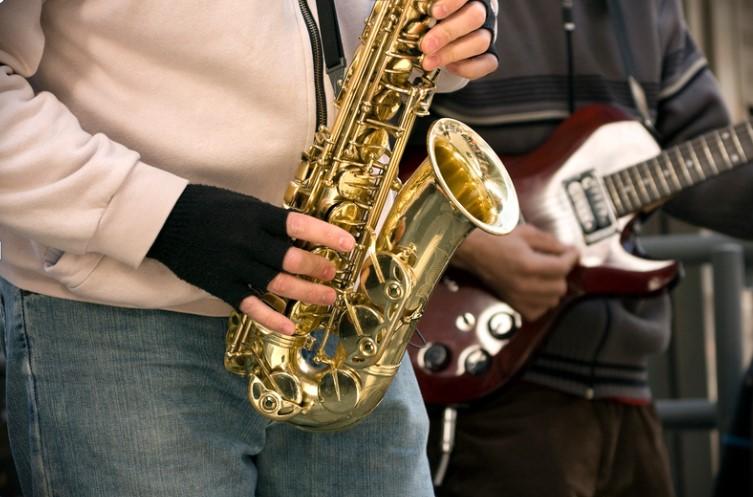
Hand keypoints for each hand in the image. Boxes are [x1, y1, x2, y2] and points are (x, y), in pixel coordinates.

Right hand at [147, 185, 355, 335]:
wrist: (165, 222)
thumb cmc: (209, 207)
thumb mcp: (243, 204)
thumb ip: (270, 220)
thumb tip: (305, 234)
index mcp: (255, 216)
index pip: (298, 225)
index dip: (326, 235)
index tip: (349, 244)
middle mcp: (247, 241)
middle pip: (290, 258)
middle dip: (317, 268)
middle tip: (334, 274)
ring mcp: (233, 266)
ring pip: (277, 284)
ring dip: (306, 293)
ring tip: (328, 298)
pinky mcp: (220, 285)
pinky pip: (250, 305)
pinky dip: (271, 318)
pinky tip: (291, 327)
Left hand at [421, 0, 497, 78]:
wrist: (436, 38)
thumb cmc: (428, 17)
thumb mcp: (425, 9)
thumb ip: (423, 6)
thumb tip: (414, 6)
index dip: (451, 3)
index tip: (434, 12)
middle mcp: (481, 11)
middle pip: (475, 17)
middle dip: (447, 33)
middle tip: (425, 46)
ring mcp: (488, 33)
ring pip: (481, 41)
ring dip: (452, 54)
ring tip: (428, 62)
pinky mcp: (490, 55)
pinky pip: (488, 63)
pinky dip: (467, 68)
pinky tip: (448, 68)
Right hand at [453, 224, 578, 320]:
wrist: (473, 250)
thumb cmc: (496, 239)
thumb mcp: (526, 233)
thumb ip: (550, 243)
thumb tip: (568, 251)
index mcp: (527, 264)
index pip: (562, 267)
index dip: (572, 258)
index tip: (573, 252)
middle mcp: (523, 284)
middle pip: (560, 287)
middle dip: (562, 273)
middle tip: (557, 261)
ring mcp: (517, 297)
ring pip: (552, 301)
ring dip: (553, 288)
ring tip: (546, 275)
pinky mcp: (512, 304)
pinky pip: (538, 312)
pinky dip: (542, 302)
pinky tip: (537, 290)